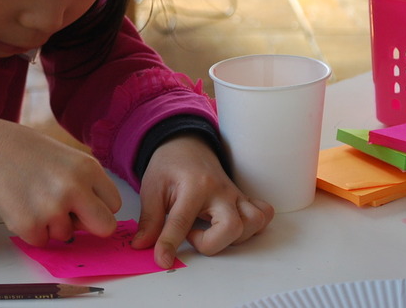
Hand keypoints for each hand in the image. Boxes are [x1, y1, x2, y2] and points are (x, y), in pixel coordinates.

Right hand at [0, 112, 121, 245]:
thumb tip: (94, 214)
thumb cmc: (26, 150)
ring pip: (66, 235)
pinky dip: (32, 230)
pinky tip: (21, 206)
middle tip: (70, 215)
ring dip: (52, 224)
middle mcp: (75, 189)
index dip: (98, 206)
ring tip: (34, 198)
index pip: (114, 205)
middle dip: (89, 225)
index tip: (84, 204)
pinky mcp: (29, 225)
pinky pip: (41, 241)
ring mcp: (52, 209)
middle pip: (105, 227)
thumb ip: (85, 183)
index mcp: (88, 168)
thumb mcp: (68, 156)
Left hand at [131, 134, 273, 267]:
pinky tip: (229, 225)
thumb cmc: (169, 166)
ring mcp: (235, 194)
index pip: (182, 221)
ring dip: (233, 237)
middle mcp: (220, 190)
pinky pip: (263, 214)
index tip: (162, 260)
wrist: (186, 145)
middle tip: (191, 234)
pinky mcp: (243, 198)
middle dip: (211, 243)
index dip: (169, 244)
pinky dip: (253, 226)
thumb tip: (142, 246)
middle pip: (232, 226)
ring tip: (209, 230)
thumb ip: (149, 220)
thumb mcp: (151, 188)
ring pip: (253, 222)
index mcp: (193, 185)